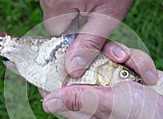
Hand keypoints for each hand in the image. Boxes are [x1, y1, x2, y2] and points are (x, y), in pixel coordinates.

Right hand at [39, 0, 156, 81]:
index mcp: (56, 4)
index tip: (88, 32)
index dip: (72, 37)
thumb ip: (90, 42)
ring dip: (73, 7)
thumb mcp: (108, 14)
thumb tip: (73, 68)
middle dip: (73, 20)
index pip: (55, 34)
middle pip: (54, 18)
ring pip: (58, 5)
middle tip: (94, 11)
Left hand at [42, 48, 162, 118]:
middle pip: (83, 73)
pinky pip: (127, 58)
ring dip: (119, 57)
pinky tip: (147, 73)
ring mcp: (117, 86)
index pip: (61, 98)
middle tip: (96, 50)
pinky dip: (138, 61)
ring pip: (106, 60)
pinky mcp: (133, 74)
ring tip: (129, 61)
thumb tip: (47, 104)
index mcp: (90, 113)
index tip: (44, 64)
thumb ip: (80, 101)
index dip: (50, 83)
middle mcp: (101, 98)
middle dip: (91, 60)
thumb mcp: (111, 107)